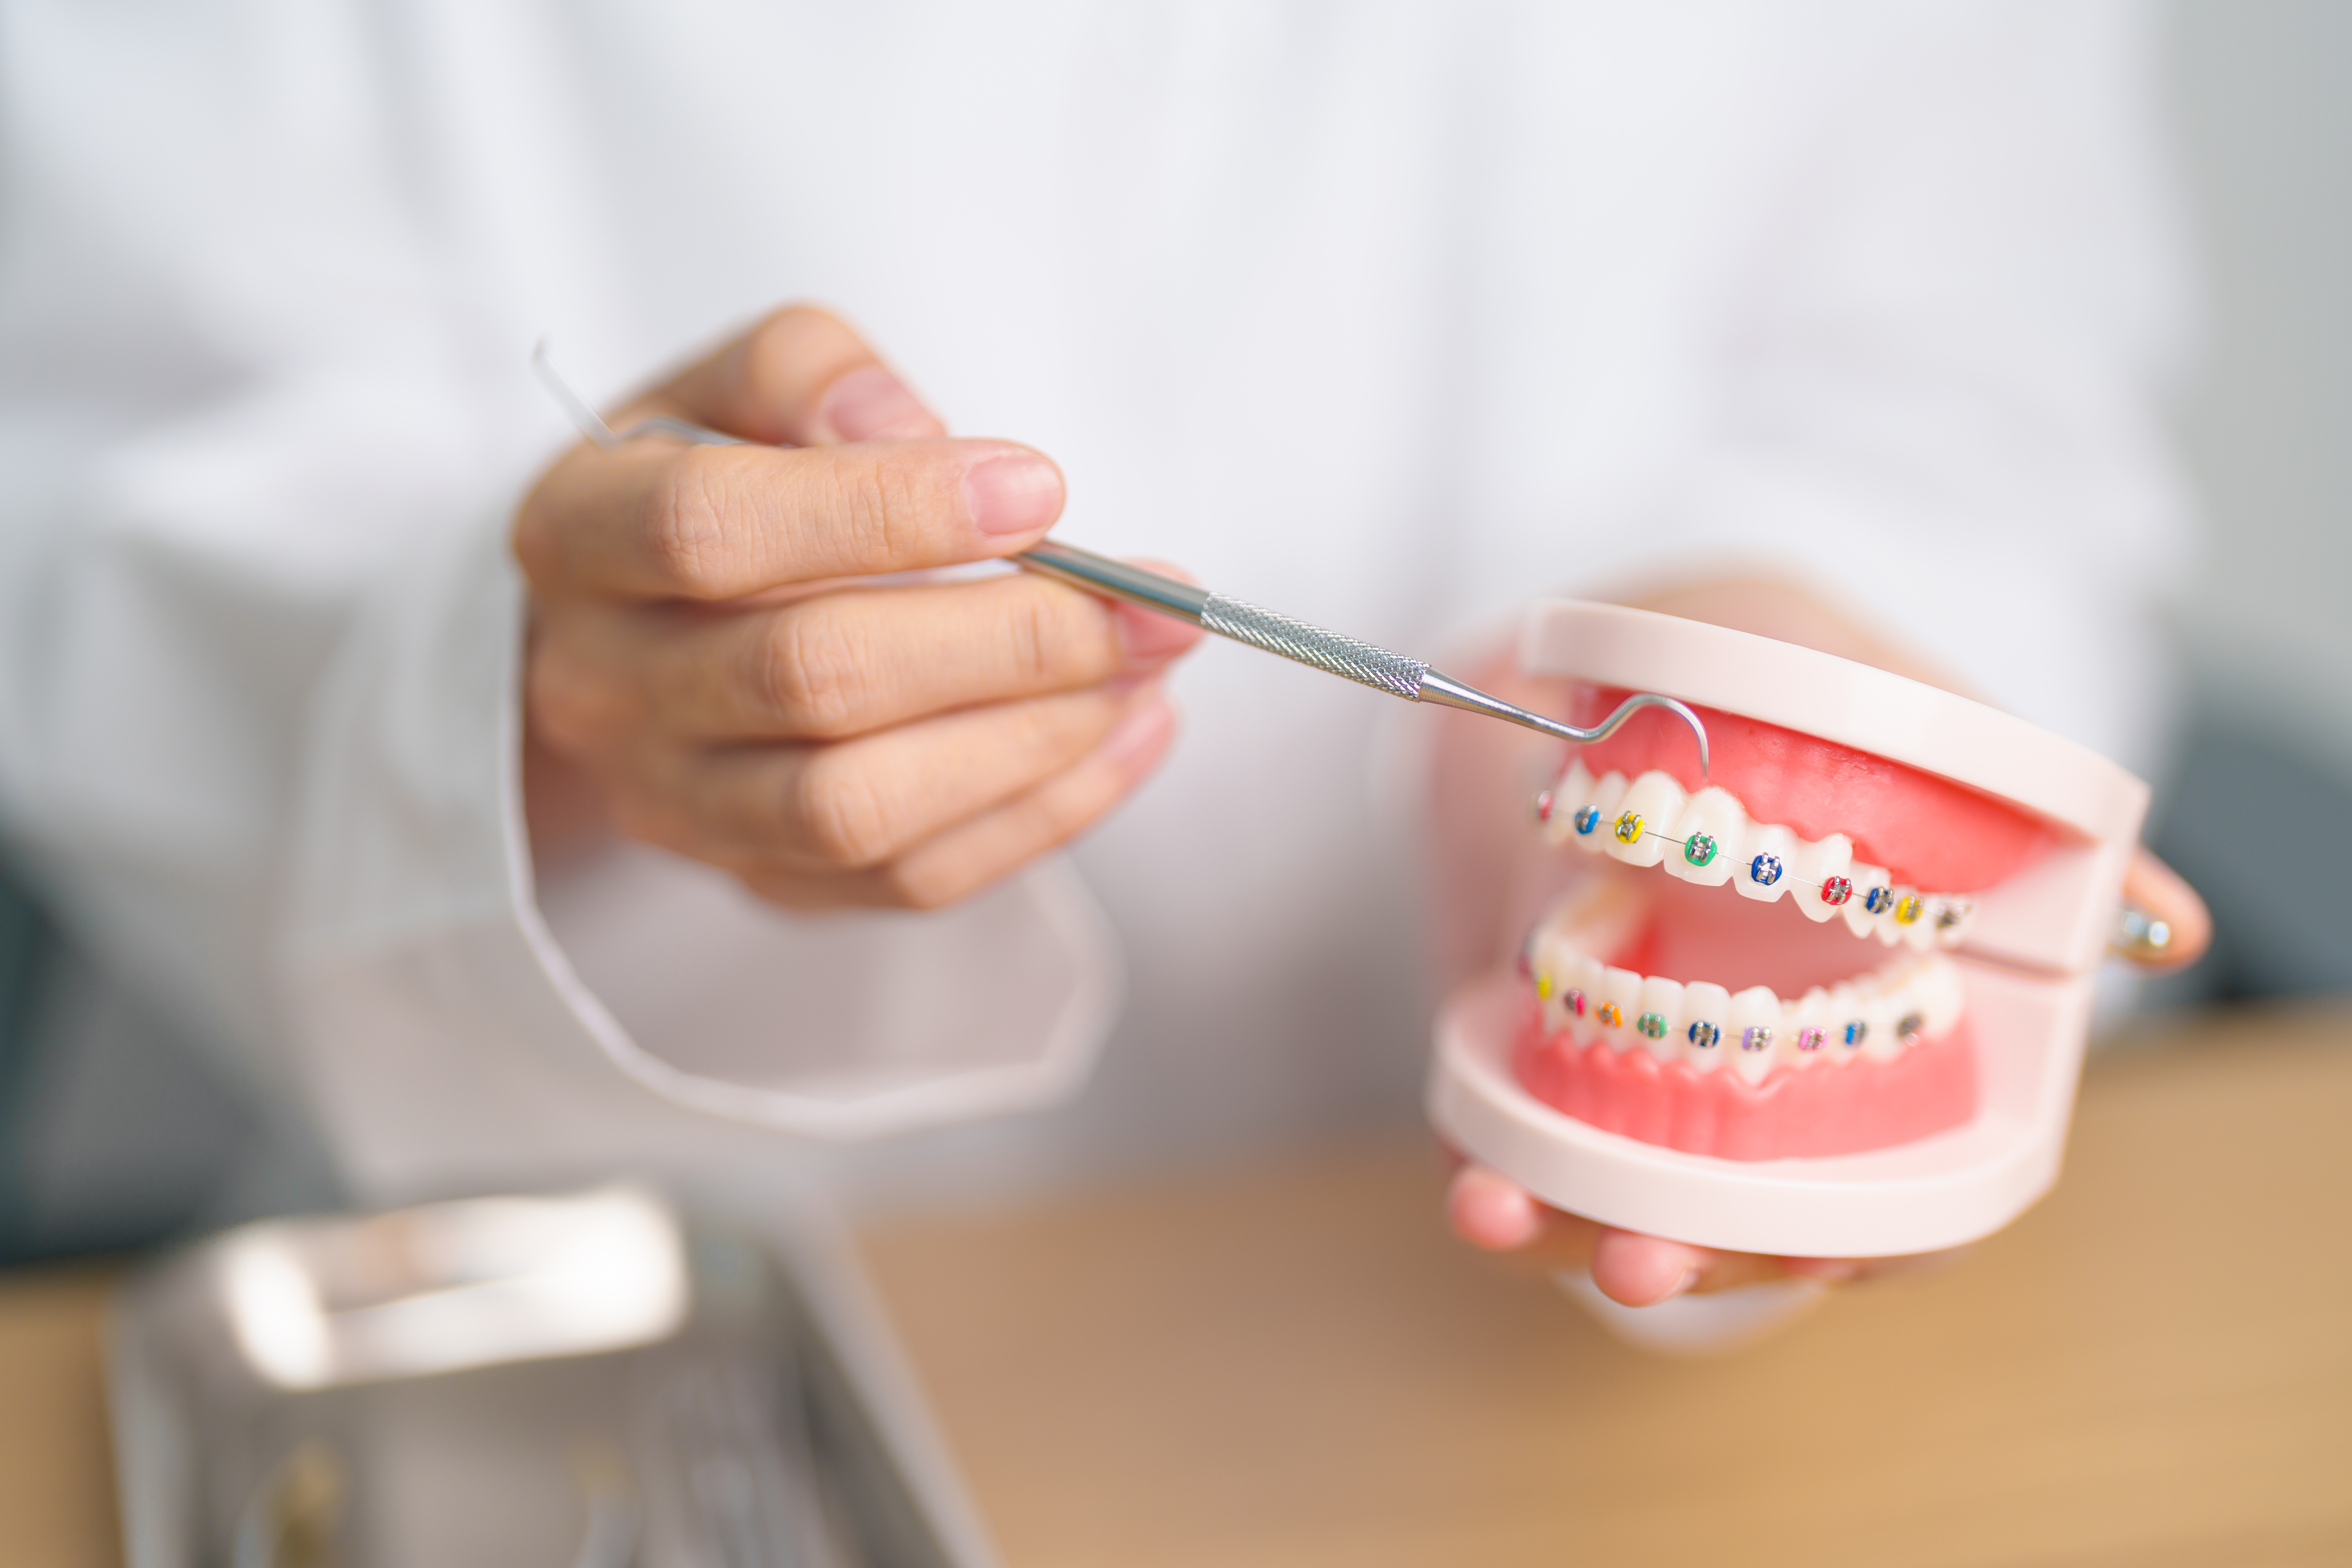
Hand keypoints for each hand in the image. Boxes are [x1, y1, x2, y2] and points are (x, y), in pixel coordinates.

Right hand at [513, 306, 1200, 908]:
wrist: (632, 627)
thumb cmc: (704, 481)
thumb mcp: (729, 384)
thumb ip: (808, 372)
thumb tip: (916, 428)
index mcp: (577, 536)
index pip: (715, 530)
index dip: (886, 509)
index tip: (1040, 490)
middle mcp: (605, 689)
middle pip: (810, 680)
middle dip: (1007, 639)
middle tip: (1146, 600)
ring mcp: (677, 805)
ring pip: (861, 807)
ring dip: (1035, 738)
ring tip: (1149, 668)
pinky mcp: (760, 880)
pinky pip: (910, 880)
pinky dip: (1043, 814)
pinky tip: (1130, 735)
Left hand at [1430, 574, 2212, 1304]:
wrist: (1576, 652)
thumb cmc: (1753, 671)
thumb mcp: (1881, 708)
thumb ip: (2011, 808)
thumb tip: (2169, 929)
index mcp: (1867, 1028)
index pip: (1897, 1184)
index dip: (1871, 1232)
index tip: (1827, 1254)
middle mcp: (1754, 1068)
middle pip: (1745, 1212)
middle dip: (1697, 1246)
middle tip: (1650, 1259)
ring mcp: (1632, 1061)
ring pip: (1614, 1190)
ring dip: (1566, 1225)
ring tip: (1515, 1226)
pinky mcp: (1523, 1039)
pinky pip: (1506, 1130)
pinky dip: (1486, 1166)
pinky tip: (1471, 1186)